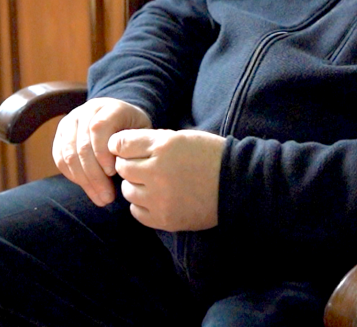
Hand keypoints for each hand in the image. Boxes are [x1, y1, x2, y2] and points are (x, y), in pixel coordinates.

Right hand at [52, 97, 151, 205]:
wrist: (121, 118)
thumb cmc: (135, 132)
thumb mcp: (141, 135)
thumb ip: (132, 148)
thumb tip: (123, 174)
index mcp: (110, 107)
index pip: (98, 128)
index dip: (103, 153)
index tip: (113, 173)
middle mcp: (87, 111)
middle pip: (82, 145)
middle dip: (94, 175)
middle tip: (108, 197)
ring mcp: (71, 121)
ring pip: (68, 154)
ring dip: (84, 181)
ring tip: (100, 198)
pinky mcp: (61, 133)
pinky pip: (59, 158)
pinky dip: (73, 176)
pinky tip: (88, 187)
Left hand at [110, 129, 225, 231]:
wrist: (237, 183)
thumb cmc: (209, 155)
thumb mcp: (180, 137)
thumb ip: (150, 141)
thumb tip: (119, 147)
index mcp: (163, 146)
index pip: (121, 144)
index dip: (122, 146)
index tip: (128, 149)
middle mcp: (157, 172)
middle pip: (122, 168)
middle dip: (130, 165)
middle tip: (145, 166)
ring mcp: (160, 198)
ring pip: (128, 191)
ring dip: (136, 185)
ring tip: (154, 183)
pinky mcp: (164, 219)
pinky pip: (136, 211)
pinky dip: (142, 204)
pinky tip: (157, 198)